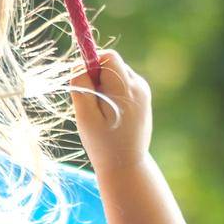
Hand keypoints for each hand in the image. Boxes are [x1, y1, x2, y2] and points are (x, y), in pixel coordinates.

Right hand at [71, 50, 151, 170]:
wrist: (126, 166)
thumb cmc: (102, 143)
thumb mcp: (85, 116)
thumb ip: (81, 87)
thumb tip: (80, 64)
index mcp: (125, 89)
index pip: (108, 57)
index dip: (92, 64)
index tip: (84, 85)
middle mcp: (139, 87)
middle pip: (112, 64)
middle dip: (97, 77)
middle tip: (91, 104)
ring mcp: (143, 92)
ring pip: (116, 74)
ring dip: (104, 87)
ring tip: (101, 114)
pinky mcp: (143, 98)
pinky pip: (122, 85)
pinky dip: (112, 94)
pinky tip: (110, 116)